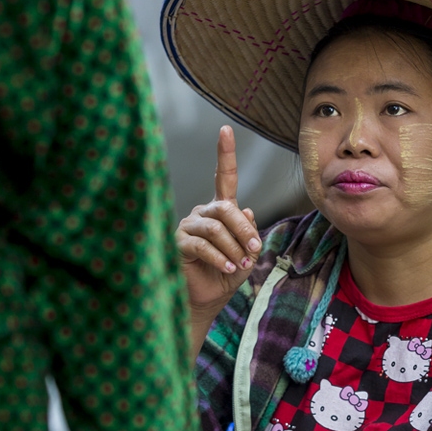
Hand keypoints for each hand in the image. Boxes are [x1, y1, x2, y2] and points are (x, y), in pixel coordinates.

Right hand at [176, 125, 260, 314]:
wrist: (205, 301)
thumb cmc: (224, 277)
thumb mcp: (245, 255)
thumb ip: (249, 233)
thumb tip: (248, 210)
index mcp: (220, 210)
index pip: (224, 178)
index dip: (224, 153)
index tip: (225, 129)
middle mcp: (202, 212)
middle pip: (226, 208)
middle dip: (243, 229)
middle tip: (253, 250)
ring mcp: (188, 225)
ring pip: (215, 227)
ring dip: (233, 248)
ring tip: (239, 265)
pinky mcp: (178, 242)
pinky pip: (201, 244)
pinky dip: (218, 257)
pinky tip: (226, 268)